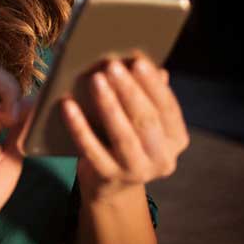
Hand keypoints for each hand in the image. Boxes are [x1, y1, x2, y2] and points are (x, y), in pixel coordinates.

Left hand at [61, 53, 189, 202]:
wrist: (110, 184)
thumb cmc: (125, 137)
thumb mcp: (139, 119)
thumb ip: (143, 93)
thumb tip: (138, 58)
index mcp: (176, 139)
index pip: (168, 108)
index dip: (153, 84)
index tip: (138, 60)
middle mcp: (163, 159)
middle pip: (146, 120)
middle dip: (129, 91)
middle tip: (112, 65)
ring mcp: (137, 172)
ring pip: (123, 135)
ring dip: (109, 105)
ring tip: (95, 79)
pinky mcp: (109, 178)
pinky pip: (91, 149)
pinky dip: (79, 126)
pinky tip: (67, 105)